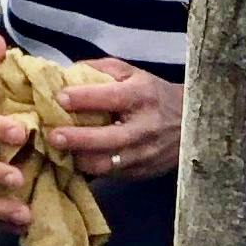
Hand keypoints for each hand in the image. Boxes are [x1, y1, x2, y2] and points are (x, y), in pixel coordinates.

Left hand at [54, 62, 182, 186]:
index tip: (59, 98)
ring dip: (80, 159)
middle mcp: (145, 127)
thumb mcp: (133, 74)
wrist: (192, 124)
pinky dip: (91, 169)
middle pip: (109, 138)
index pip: (112, 98)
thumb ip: (101, 70)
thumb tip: (66, 73)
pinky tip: (75, 161)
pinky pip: (112, 175)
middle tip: (53, 136)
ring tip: (59, 152)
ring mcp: (145, 153)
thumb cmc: (154, 94)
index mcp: (142, 97)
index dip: (84, 98)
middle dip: (78, 139)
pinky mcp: (143, 172)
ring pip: (108, 164)